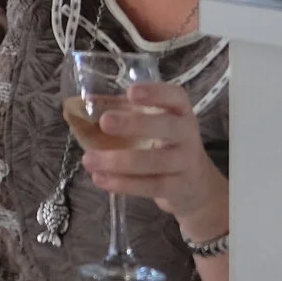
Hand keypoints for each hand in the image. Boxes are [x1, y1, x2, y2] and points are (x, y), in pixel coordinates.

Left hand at [81, 79, 228, 237]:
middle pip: (167, 127)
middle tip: (104, 122)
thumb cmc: (163, 142)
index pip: (176, 97)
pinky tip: (100, 179)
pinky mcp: (179, 188)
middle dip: (135, 124)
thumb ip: (118, 108)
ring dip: (118, 161)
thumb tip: (85, 102)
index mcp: (179, 111)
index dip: (156, 93)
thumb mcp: (147, 121)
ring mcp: (185, 162)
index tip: (131, 92)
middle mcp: (187, 134)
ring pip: (155, 161)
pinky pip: (151, 186)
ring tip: (88, 159)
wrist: (196, 184)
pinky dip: (124, 184)